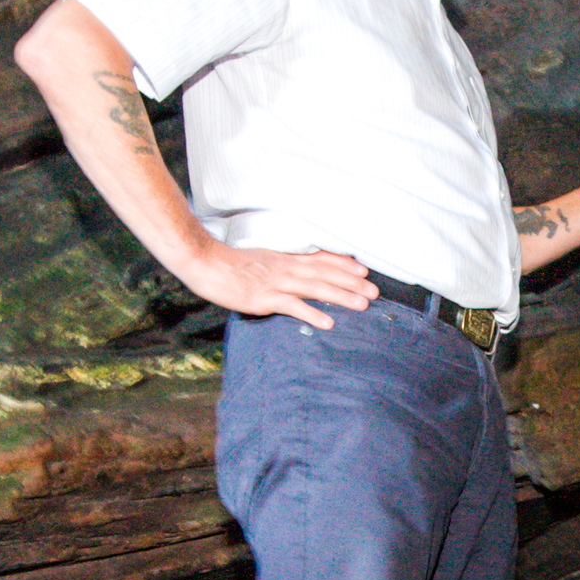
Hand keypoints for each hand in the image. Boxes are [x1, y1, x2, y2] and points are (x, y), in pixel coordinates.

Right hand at [180, 240, 376, 329]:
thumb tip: (293, 271)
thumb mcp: (259, 258)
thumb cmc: (228, 263)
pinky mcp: (264, 298)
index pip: (320, 258)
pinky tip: (328, 322)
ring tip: (362, 304)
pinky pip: (293, 306)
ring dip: (341, 296)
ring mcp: (276, 282)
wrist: (205, 262)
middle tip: (375, 290)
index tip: (363, 269)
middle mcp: (285, 268)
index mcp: (284, 258)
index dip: (343, 263)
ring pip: (316, 288)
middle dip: (352, 282)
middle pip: (325, 273)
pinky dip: (312, 313)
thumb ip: (278, 264)